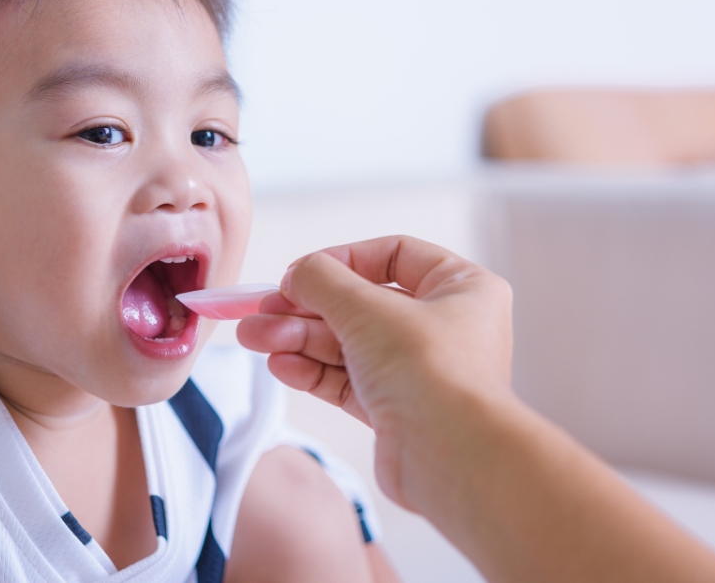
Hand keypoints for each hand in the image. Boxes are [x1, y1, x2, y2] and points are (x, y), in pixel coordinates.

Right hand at [236, 235, 513, 505]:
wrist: (452, 459)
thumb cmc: (431, 372)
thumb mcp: (367, 308)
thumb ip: (323, 281)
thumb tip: (299, 274)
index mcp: (460, 287)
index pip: (394, 255)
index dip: (342, 259)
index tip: (300, 273)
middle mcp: (445, 327)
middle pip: (362, 304)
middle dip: (305, 308)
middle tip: (259, 312)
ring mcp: (421, 371)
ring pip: (350, 345)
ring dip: (299, 339)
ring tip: (254, 337)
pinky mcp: (398, 410)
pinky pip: (350, 381)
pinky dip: (314, 371)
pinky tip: (280, 364)